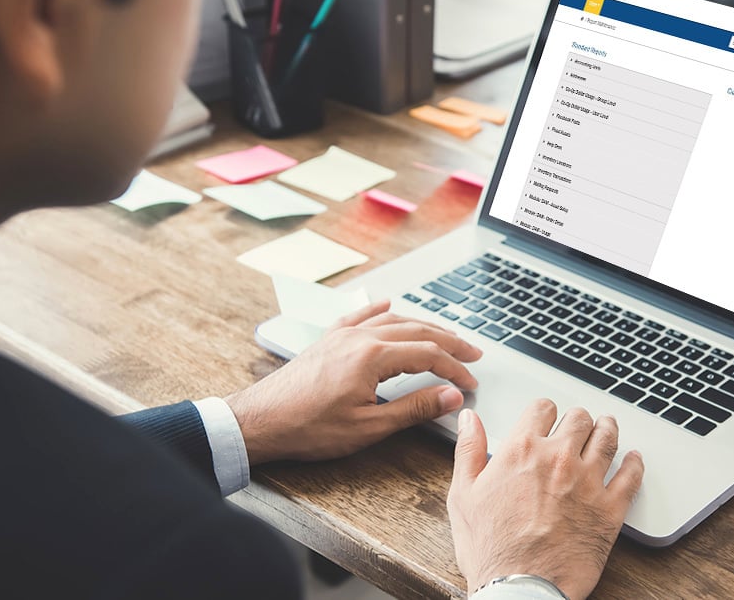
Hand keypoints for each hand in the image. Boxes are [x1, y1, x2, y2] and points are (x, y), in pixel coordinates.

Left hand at [225, 300, 481, 462]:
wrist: (260, 421)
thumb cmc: (309, 427)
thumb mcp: (368, 426)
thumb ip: (414, 408)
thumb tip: (451, 397)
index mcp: (373, 357)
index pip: (429, 355)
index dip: (455, 369)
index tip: (470, 383)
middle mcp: (359, 337)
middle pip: (417, 331)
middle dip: (449, 342)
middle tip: (473, 352)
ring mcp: (342, 335)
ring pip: (392, 320)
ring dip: (423, 326)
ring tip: (444, 335)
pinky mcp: (327, 340)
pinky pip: (359, 315)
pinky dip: (379, 310)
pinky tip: (388, 305)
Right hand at [446, 400, 643, 599]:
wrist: (520, 588)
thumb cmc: (491, 549)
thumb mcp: (463, 495)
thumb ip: (468, 450)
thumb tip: (468, 420)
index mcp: (522, 450)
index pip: (542, 409)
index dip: (544, 411)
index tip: (546, 417)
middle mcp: (558, 459)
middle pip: (579, 419)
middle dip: (577, 419)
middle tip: (578, 425)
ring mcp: (588, 482)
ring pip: (608, 438)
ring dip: (608, 429)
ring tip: (607, 427)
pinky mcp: (610, 509)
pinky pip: (631, 476)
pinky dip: (635, 464)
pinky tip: (633, 460)